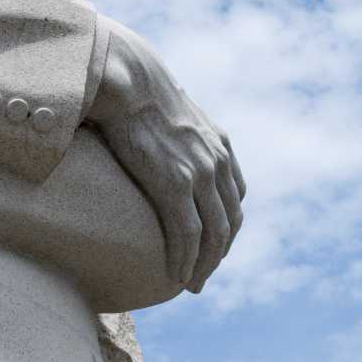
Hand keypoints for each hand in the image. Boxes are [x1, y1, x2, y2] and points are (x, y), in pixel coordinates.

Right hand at [87, 19, 245, 293]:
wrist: (127, 77)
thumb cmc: (136, 88)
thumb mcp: (170, 108)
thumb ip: (175, 130)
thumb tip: (153, 136)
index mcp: (219, 145)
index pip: (234, 198)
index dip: (226, 226)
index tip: (211, 244)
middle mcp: (217, 162)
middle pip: (229, 222)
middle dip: (219, 253)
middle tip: (202, 275)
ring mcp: (199, 173)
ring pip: (213, 235)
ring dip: (205, 265)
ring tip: (192, 283)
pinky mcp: (175, 183)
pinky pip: (188, 234)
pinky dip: (186, 259)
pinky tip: (178, 274)